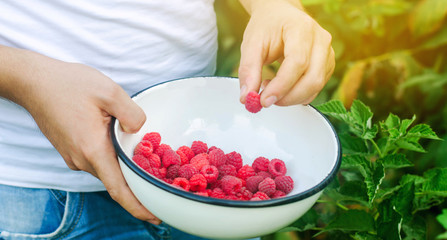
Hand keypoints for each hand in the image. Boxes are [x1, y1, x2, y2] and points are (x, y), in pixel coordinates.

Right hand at [1, 48, 160, 223]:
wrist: (34, 82)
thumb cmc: (69, 85)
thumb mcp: (109, 92)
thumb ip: (132, 114)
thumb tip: (139, 131)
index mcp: (93, 150)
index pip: (119, 189)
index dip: (138, 207)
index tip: (155, 216)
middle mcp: (81, 160)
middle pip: (115, 182)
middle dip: (137, 187)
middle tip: (162, 186)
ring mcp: (73, 156)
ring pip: (106, 170)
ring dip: (124, 170)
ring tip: (147, 165)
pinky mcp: (71, 150)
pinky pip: (96, 161)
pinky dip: (112, 161)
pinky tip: (123, 149)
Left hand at [238, 0, 334, 105]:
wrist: (280, 16)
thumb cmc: (267, 26)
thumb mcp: (251, 44)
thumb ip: (248, 70)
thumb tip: (247, 97)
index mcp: (301, 28)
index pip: (297, 62)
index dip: (281, 85)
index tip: (264, 99)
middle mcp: (320, 40)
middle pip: (312, 78)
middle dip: (288, 97)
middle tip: (266, 100)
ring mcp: (327, 53)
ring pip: (316, 86)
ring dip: (292, 97)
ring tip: (271, 88)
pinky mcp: (327, 65)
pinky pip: (316, 88)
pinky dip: (298, 95)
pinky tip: (283, 87)